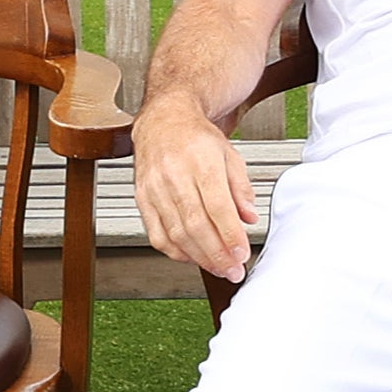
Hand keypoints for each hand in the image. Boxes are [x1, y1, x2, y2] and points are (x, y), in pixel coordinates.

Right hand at [133, 99, 259, 282]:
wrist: (163, 122)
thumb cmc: (196, 139)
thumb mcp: (230, 155)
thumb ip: (241, 188)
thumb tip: (249, 217)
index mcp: (201, 162)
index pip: (217, 206)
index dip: (229, 235)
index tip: (241, 254)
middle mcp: (175, 176)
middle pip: (196, 225)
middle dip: (217, 254)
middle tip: (233, 270)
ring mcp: (155, 189)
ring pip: (176, 233)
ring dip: (199, 258)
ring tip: (218, 269)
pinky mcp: (142, 199)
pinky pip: (157, 234)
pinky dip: (176, 252)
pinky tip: (192, 258)